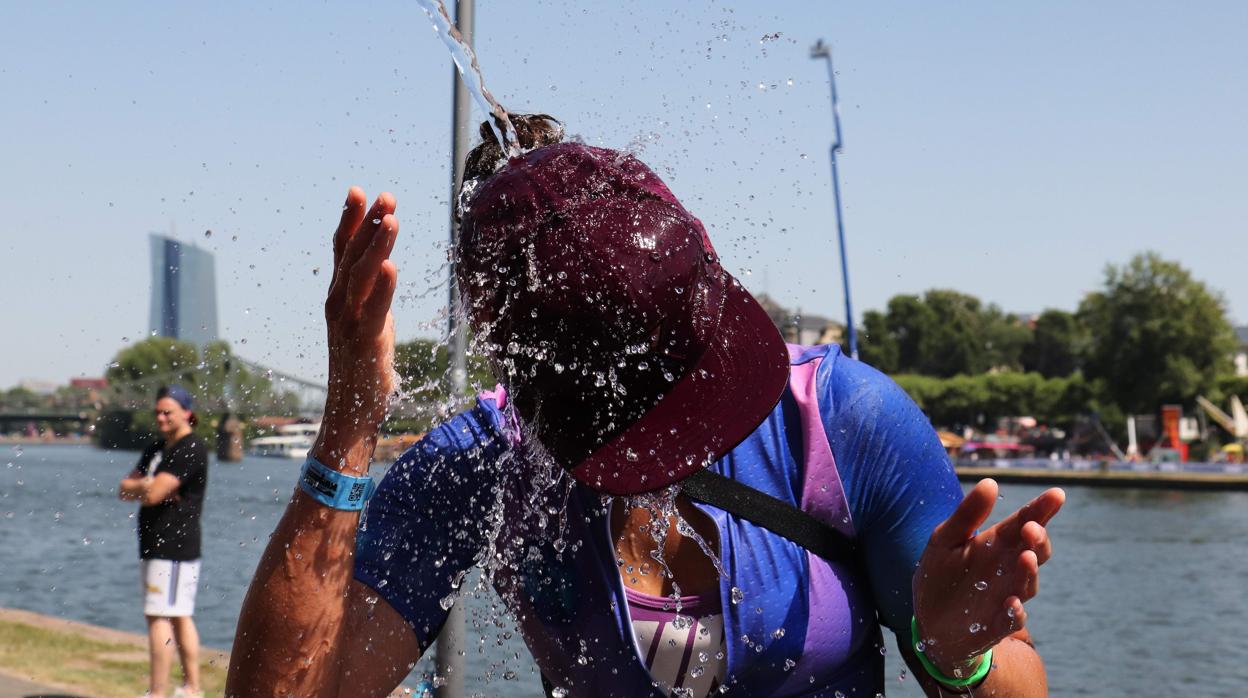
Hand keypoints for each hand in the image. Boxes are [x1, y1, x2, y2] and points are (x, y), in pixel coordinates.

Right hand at [313, 187, 399, 472]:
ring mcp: (348, 323)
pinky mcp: (363, 342)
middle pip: (351, 255)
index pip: (342, 251)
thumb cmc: (362, 368)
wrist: (350, 413)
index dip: (350, 221)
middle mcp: (338, 305)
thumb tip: (384, 272)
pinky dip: (382, 286)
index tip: (360, 191)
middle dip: (368, 224)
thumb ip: (373, 297)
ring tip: (391, 219)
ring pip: (361, 276)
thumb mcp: (369, 323)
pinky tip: (391, 265)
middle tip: (384, 196)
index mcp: (338, 297)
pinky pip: (374, 310)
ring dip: (376, 245)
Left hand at [912, 479, 1063, 675]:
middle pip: (1035, 551)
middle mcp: (1008, 568)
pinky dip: (1015, 612)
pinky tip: (1012, 603)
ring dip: (1028, 571)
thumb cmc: (940, 574)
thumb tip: (991, 482)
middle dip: (1038, 539)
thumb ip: (967, 515)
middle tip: (1031, 528)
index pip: (1024, 522)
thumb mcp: (945, 539)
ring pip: (1027, 583)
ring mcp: (1006, 595)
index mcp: (996, 543)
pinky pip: (1012, 619)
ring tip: (1026, 556)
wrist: (928, 619)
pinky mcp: (997, 623)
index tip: (1057, 494)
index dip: (1041, 509)